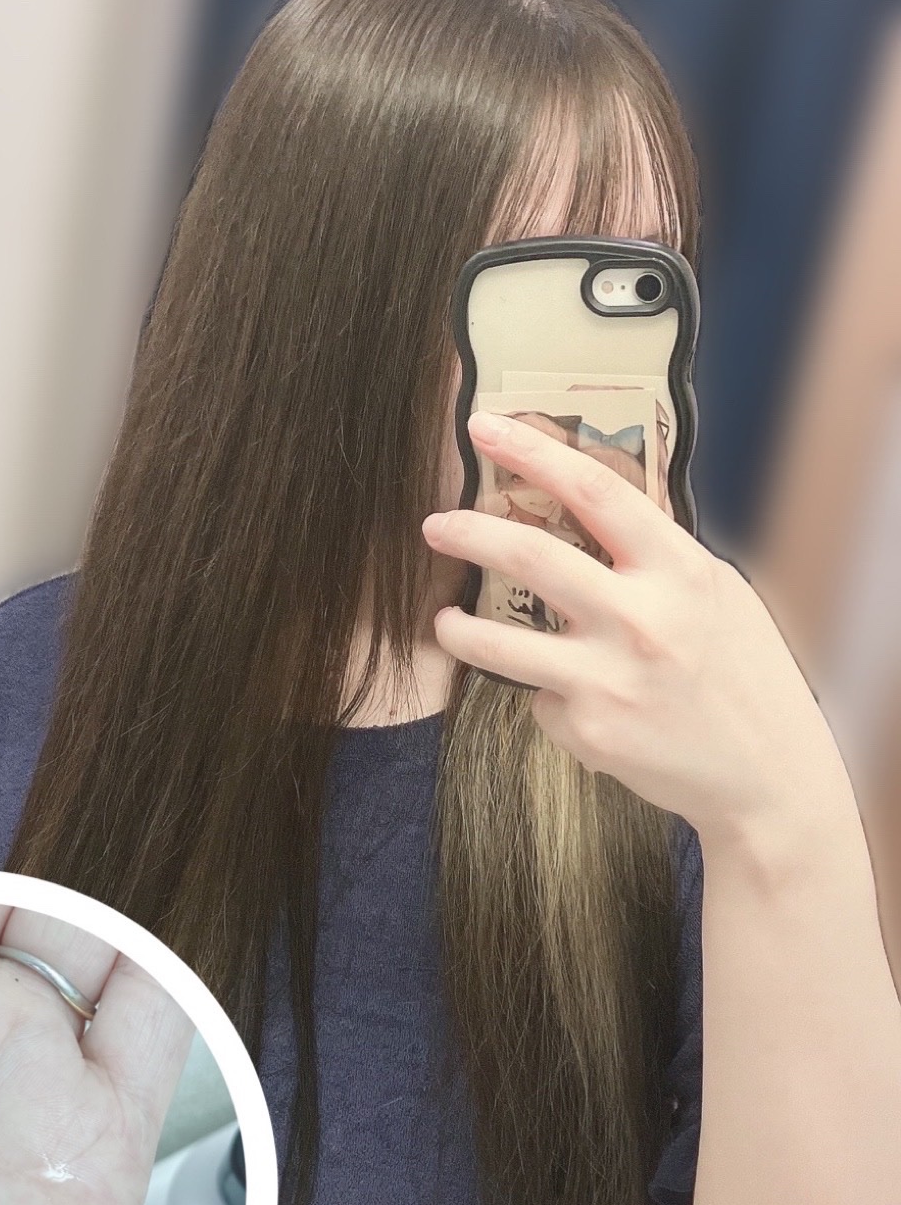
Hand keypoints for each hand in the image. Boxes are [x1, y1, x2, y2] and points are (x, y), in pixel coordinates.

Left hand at [423, 410, 848, 844]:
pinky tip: (583, 706)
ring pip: (496, 643)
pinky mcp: (588, 731)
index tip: (483, 427)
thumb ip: (654, 554)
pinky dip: (549, 694)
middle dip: (467, 532)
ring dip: (456, 629)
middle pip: (529, 555)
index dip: (532, 451)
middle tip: (434, 524)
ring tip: (444, 620)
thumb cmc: (742, 672)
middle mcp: (641, 619)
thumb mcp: (716, 593)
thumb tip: (584, 506)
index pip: (594, 490)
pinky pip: (539, 697)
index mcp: (678, 570)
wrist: (769, 777)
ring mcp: (609, 679)